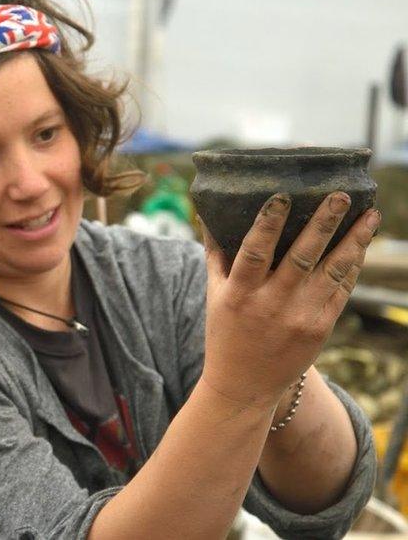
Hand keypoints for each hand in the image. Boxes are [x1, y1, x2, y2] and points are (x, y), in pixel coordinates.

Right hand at [199, 192, 379, 409]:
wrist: (244, 386)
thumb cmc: (225, 334)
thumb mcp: (214, 296)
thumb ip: (216, 256)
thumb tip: (209, 215)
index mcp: (240, 294)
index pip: (254, 252)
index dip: (267, 224)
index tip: (282, 197)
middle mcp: (271, 305)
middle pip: (302, 256)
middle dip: (323, 223)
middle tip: (340, 195)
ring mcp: (300, 318)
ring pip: (332, 271)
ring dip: (355, 241)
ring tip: (370, 216)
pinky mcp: (321, 329)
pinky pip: (342, 290)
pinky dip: (353, 265)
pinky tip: (362, 245)